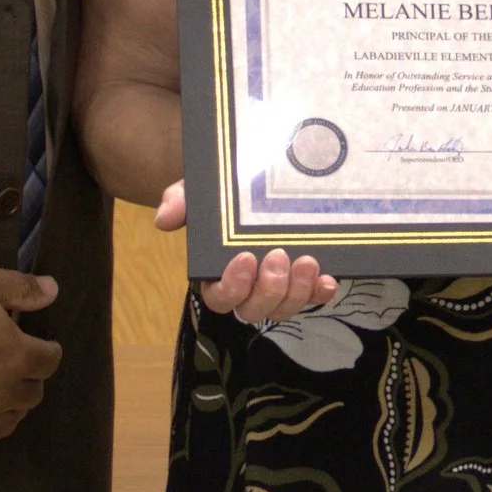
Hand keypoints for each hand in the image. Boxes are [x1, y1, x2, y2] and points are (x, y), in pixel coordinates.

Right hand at [0, 260, 60, 458]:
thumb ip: (19, 287)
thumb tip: (53, 290)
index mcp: (16, 355)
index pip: (49, 360)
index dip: (48, 351)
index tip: (41, 346)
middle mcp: (3, 393)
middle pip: (32, 394)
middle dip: (30, 378)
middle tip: (17, 366)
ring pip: (9, 422)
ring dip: (11, 407)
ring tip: (0, 393)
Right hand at [157, 179, 338, 325]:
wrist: (256, 181)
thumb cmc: (223, 195)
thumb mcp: (201, 191)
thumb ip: (181, 201)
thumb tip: (164, 218)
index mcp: (217, 273)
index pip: (220, 297)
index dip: (233, 286)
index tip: (245, 258)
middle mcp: (247, 287)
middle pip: (253, 310)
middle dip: (269, 289)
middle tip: (279, 256)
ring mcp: (278, 287)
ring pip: (283, 309)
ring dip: (296, 292)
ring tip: (308, 262)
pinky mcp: (304, 281)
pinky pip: (312, 298)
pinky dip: (319, 293)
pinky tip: (327, 280)